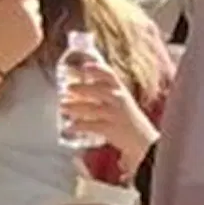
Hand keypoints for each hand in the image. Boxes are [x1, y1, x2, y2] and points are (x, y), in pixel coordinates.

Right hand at [0, 0, 47, 78]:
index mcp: (16, 2)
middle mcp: (29, 13)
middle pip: (32, 1)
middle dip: (25, 3)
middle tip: (9, 13)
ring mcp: (35, 26)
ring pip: (36, 15)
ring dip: (28, 16)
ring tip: (11, 26)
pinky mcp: (38, 37)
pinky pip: (37, 27)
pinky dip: (30, 28)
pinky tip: (16, 34)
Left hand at [61, 49, 154, 165]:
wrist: (141, 138)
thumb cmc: (124, 114)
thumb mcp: (118, 96)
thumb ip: (102, 86)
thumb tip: (80, 73)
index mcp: (119, 89)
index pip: (109, 75)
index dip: (97, 69)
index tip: (84, 66)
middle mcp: (118, 100)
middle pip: (98, 91)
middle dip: (82, 88)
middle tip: (67, 88)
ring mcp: (115, 115)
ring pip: (92, 109)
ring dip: (75, 107)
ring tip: (62, 107)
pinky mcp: (111, 129)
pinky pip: (92, 126)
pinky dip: (79, 126)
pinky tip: (69, 127)